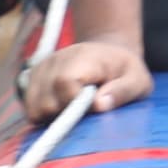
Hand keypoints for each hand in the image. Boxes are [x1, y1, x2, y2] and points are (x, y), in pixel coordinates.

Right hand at [24, 34, 149, 122]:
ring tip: (73, 109)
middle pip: (45, 100)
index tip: (91, 108)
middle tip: (84, 110)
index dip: (75, 103)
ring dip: (52, 115)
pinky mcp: (33, 78)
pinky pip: (29, 106)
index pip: (64, 83)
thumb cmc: (125, 70)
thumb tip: (99, 105)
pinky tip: (62, 108)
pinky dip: (43, 113)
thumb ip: (122, 91)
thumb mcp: (138, 80)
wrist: (109, 52)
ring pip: (33, 106)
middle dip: (64, 113)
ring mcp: (41, 69)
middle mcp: (56, 60)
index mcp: (83, 58)